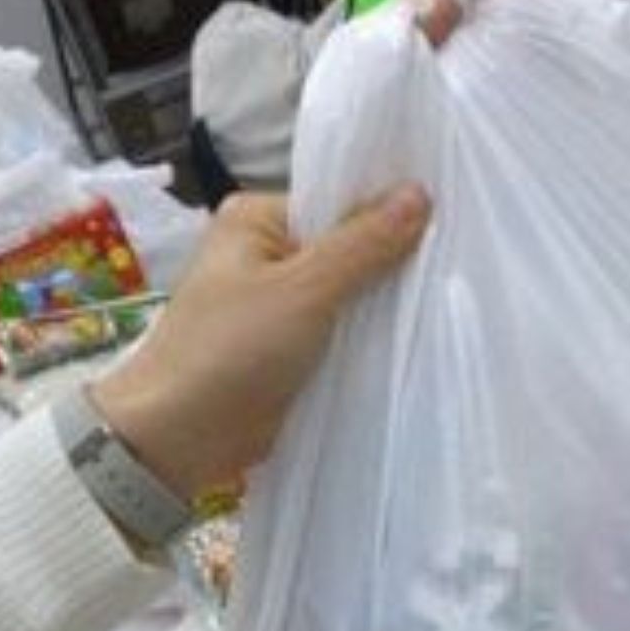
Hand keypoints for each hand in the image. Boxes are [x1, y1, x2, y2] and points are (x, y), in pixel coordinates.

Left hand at [92, 186, 431, 502]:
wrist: (178, 438)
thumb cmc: (230, 351)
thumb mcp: (304, 289)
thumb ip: (364, 244)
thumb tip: (420, 192)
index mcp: (255, 219)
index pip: (336, 202)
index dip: (387, 213)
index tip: (444, 227)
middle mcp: (264, 254)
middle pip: (345, 248)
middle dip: (389, 264)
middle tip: (451, 271)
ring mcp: (276, 305)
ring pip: (347, 295)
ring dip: (381, 308)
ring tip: (440, 308)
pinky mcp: (287, 351)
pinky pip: (339, 334)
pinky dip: (366, 340)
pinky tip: (409, 343)